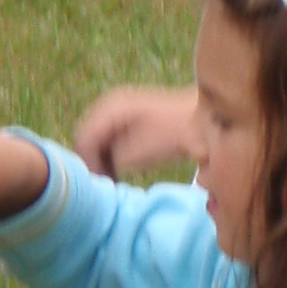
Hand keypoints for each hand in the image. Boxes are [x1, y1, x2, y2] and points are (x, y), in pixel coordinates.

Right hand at [74, 85, 198, 179]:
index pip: (84, 139)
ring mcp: (118, 107)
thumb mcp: (136, 153)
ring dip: (101, 158)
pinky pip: (108, 136)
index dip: (88, 165)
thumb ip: (108, 160)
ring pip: (96, 138)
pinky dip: (110, 152)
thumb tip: (94, 171)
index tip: (101, 184)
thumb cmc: (171, 135)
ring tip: (112, 178)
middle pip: (86, 137)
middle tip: (105, 183)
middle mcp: (109, 103)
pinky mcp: (128, 116)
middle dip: (92, 161)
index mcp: (109, 109)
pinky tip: (118, 168)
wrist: (203, 120)